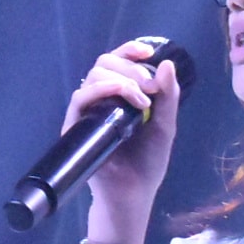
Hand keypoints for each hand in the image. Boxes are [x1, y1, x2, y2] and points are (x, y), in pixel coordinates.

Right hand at [65, 39, 183, 236]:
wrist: (133, 193)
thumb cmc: (147, 162)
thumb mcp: (164, 125)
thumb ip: (168, 96)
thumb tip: (168, 64)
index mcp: (121, 95)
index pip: (118, 62)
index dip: (130, 50)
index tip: (148, 53)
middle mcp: (102, 99)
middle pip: (104, 63)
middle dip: (129, 67)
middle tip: (149, 87)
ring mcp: (88, 112)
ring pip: (93, 76)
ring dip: (121, 80)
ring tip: (142, 99)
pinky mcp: (76, 126)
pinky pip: (81, 98)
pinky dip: (102, 90)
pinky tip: (122, 97)